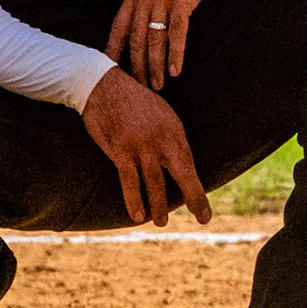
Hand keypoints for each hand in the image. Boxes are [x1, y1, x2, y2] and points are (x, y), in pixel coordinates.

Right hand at [81, 67, 212, 226]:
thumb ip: (170, 138)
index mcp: (174, 129)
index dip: (197, 188)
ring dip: (159, 206)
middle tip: (202, 218)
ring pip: (155, 182)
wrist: (103, 85)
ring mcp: (141, 145)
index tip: (203, 211)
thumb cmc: (132, 101)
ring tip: (161, 222)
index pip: (189, 163)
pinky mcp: (121, 150)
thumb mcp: (160, 114)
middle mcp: (161, 138)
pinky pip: (129, 181)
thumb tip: (179, 161)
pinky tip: (137, 215)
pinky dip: (134, 200)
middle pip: (182, 173)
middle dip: (194, 198)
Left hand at [104, 0, 220, 89]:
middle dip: (136, 67)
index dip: (113, 50)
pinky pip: (177, 33)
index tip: (108, 70)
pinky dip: (176, 54)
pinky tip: (176, 70)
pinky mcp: (184, 1)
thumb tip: (141, 19)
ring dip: (155, 66)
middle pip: (136, 40)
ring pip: (154, 40)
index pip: (118, 27)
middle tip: (139, 88)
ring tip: (157, 85)